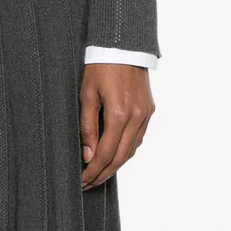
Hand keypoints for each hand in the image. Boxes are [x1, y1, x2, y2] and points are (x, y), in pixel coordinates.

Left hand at [79, 63, 153, 188]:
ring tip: (98, 174)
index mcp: (119, 114)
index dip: (93, 171)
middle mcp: (136, 117)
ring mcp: (145, 114)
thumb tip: (88, 156)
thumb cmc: (100, 67)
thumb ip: (87, 127)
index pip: (105, 154)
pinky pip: (138, 138)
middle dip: (103, 174)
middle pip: (120, 157)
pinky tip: (114, 156)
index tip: (82, 181)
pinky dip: (126, 151)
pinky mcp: (148, 110)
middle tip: (88, 184)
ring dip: (115, 165)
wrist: (123, 46)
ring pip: (131, 150)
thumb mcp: (86, 95)